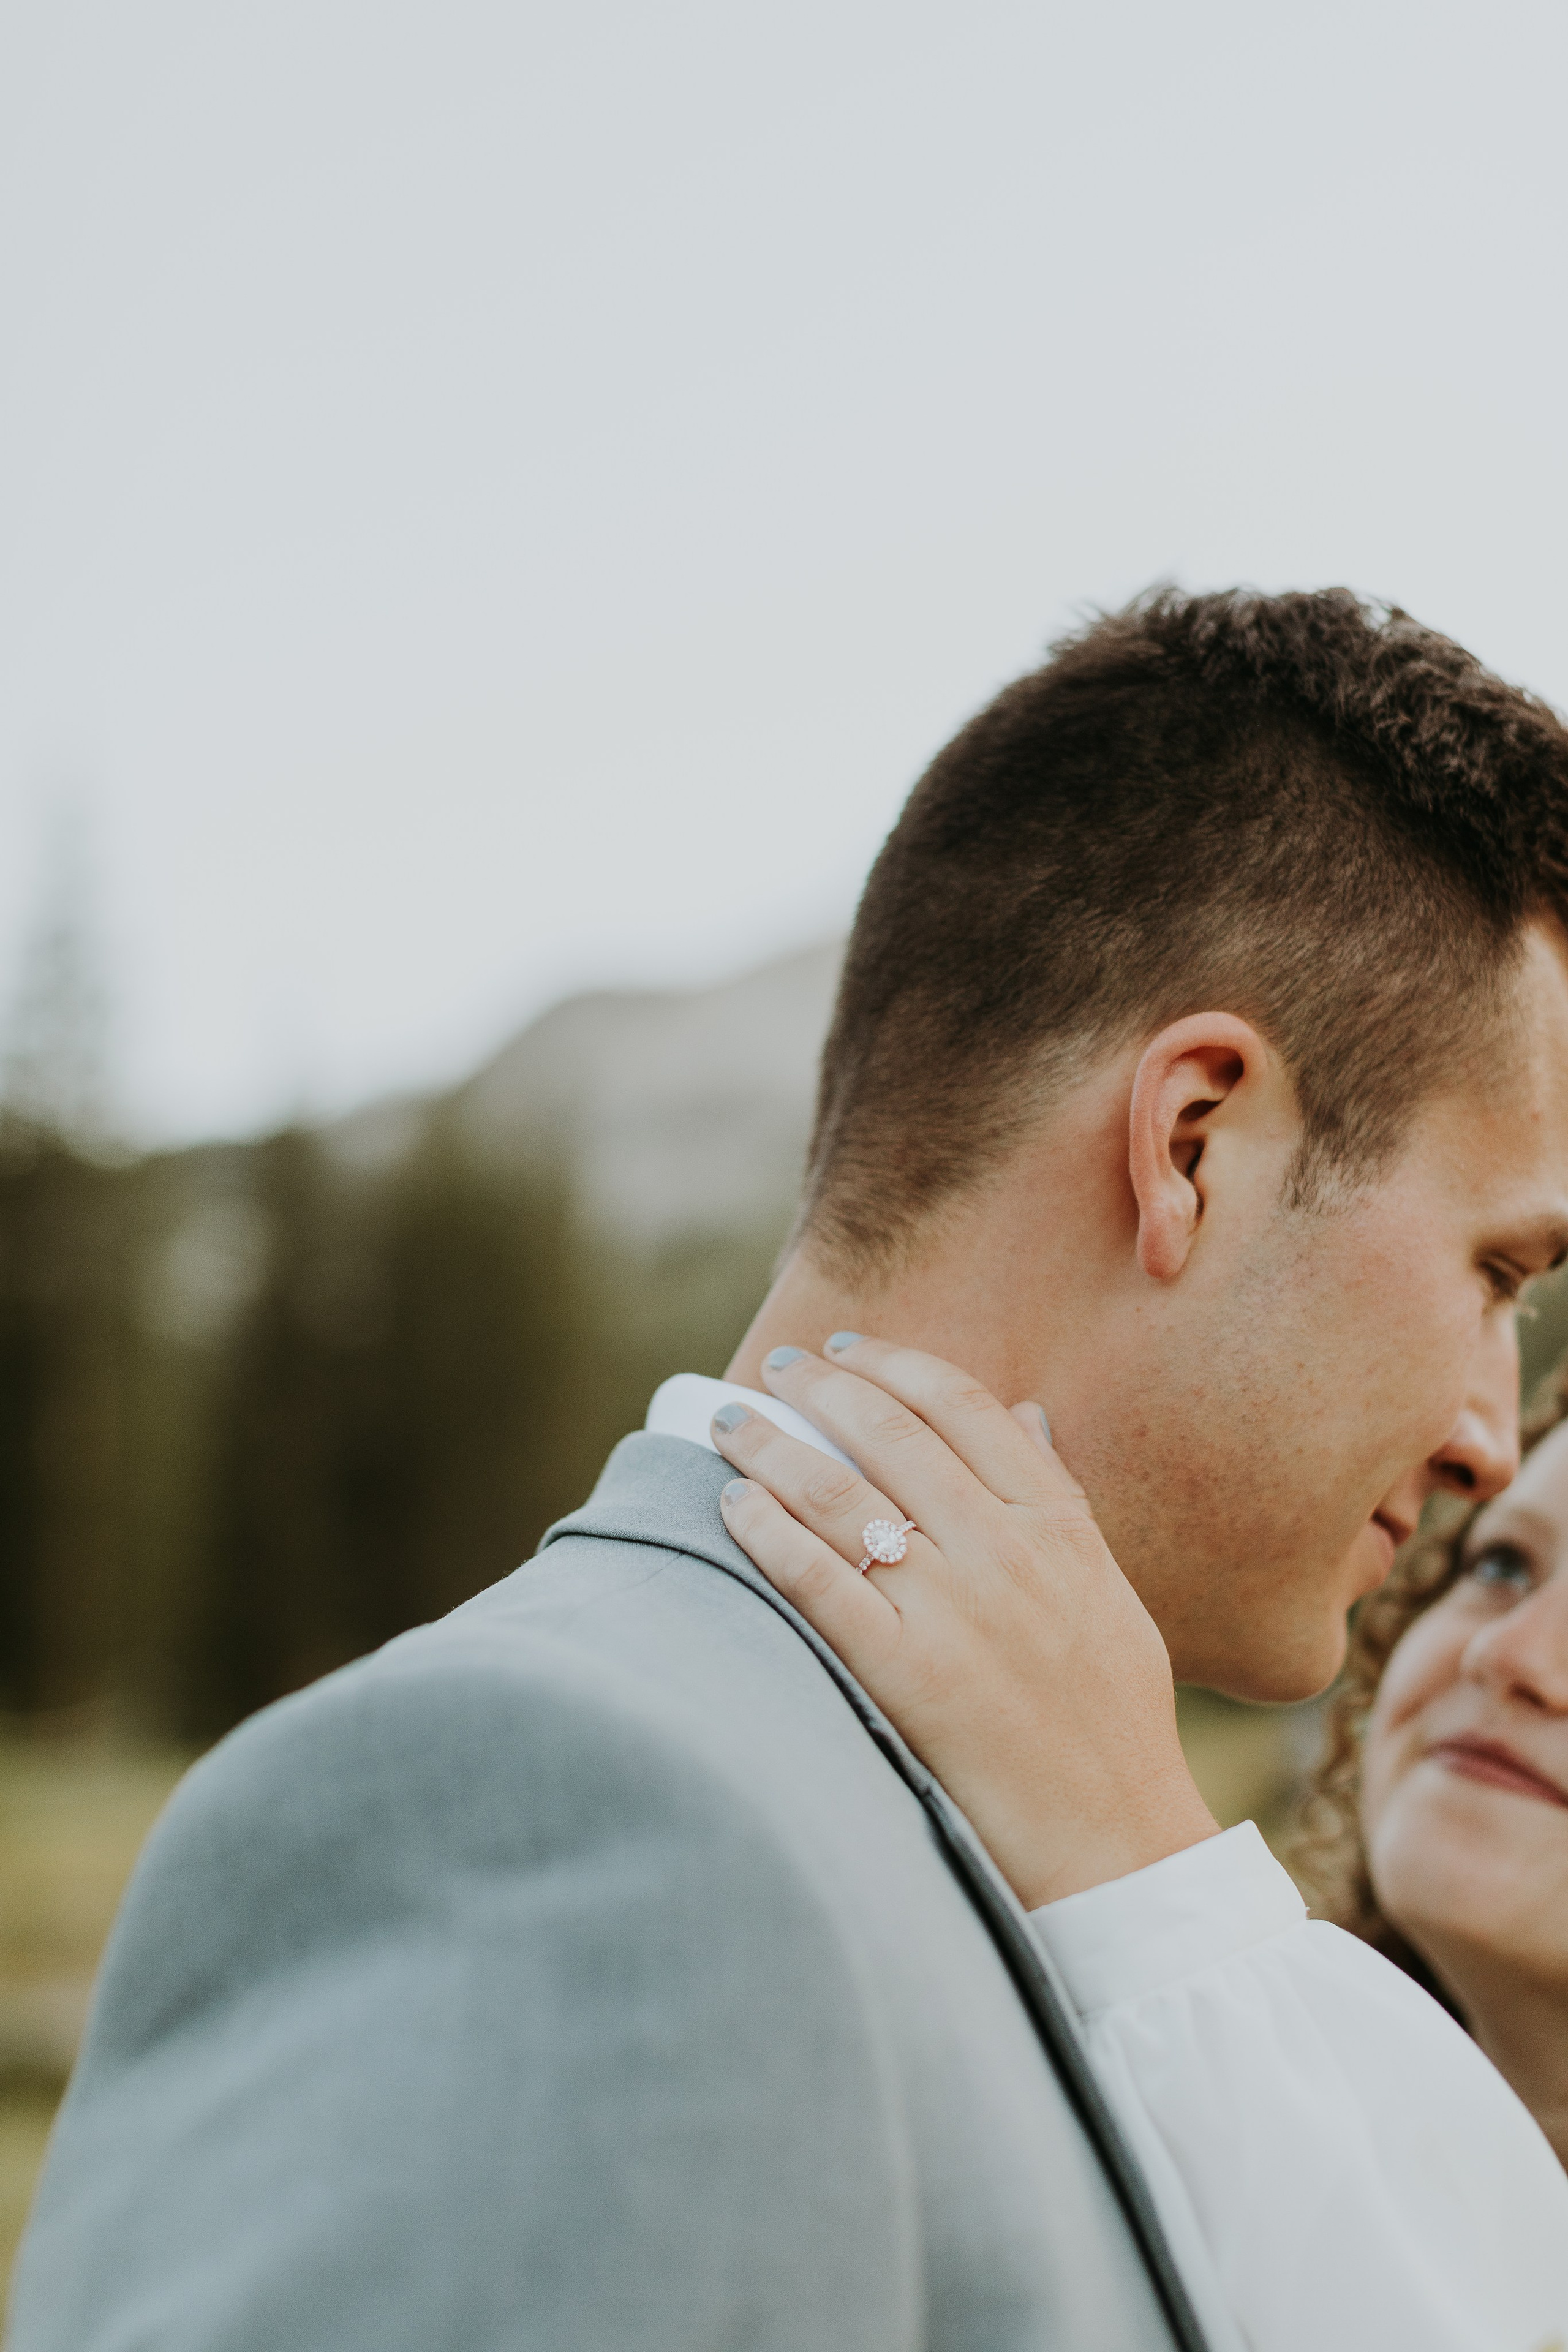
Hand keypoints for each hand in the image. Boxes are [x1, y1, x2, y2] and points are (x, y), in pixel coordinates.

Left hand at [713, 1335, 1217, 1909]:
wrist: (1115, 1838)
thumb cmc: (1109, 1717)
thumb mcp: (1107, 1589)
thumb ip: (1060, 1498)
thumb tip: (1025, 1411)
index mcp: (1058, 1526)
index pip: (964, 1408)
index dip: (894, 1365)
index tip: (846, 1346)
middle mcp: (1005, 1553)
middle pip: (891, 1437)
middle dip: (822, 1387)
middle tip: (775, 1364)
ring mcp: (955, 1612)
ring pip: (841, 1497)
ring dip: (773, 1447)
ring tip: (730, 1423)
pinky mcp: (907, 1675)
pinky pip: (820, 1582)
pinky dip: (768, 1534)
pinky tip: (732, 1505)